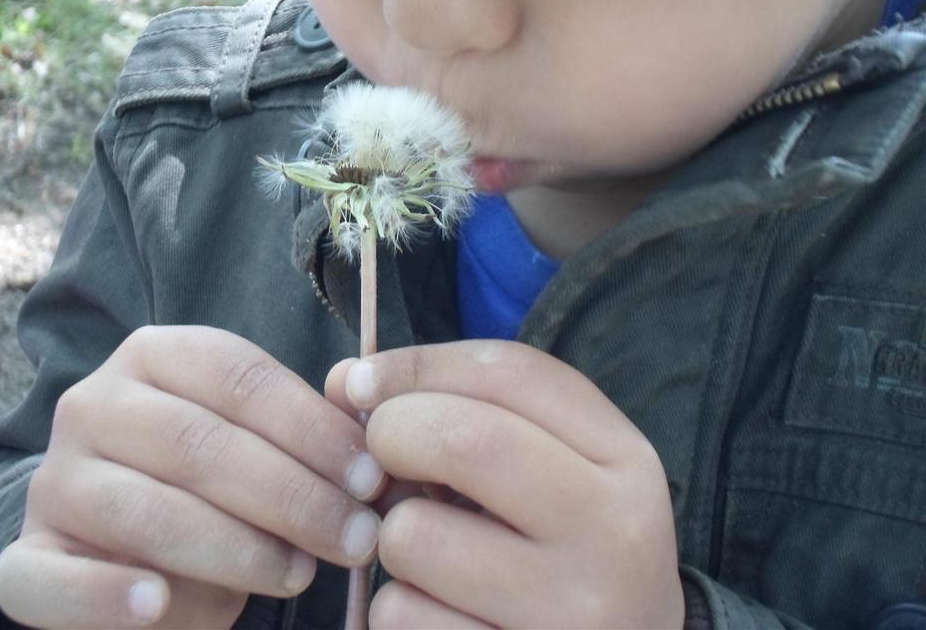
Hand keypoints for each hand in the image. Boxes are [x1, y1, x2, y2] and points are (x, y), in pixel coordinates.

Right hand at [0, 325, 385, 628]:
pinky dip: (107, 597)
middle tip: (355, 540)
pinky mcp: (24, 559)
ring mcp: (52, 481)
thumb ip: (301, 434)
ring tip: (298, 576)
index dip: (311, 428)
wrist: (114, 533)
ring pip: (144, 511)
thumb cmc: (209, 480)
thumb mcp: (253, 441)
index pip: (238, 377)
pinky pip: (54, 580)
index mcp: (154, 356)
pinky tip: (158, 605)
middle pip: (198, 443)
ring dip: (233, 550)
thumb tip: (370, 444)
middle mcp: (93, 404)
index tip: (371, 477)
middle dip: (290, 495)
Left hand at [324, 340, 684, 629]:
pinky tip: (442, 611)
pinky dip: (398, 607)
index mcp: (625, 460)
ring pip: (413, 537)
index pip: (511, 374)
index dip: (417, 365)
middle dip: (391, 435)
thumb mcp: (552, 466)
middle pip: (463, 440)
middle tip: (384, 460)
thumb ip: (466, 409)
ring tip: (434, 552)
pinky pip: (401, 616)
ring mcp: (570, 614)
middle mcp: (613, 534)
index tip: (360, 381)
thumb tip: (344, 380)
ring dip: (395, 536)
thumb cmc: (567, 546)